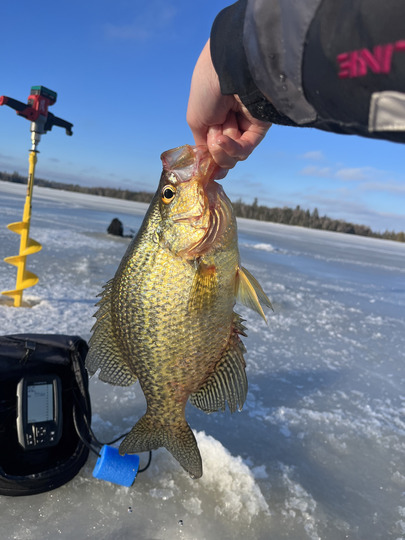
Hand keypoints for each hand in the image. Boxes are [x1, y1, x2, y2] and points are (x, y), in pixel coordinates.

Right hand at [187, 40, 270, 176]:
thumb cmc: (207, 89)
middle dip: (214, 150)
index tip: (204, 166)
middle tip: (212, 136)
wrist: (228, 70)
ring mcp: (246, 126)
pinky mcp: (260, 128)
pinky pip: (245, 148)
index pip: (213, 149)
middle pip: (223, 155)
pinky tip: (223, 139)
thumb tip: (208, 167)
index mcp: (215, 119)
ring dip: (222, 146)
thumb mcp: (196, 120)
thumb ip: (202, 145)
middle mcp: (231, 123)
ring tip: (219, 131)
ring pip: (234, 155)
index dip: (209, 159)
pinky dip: (233, 148)